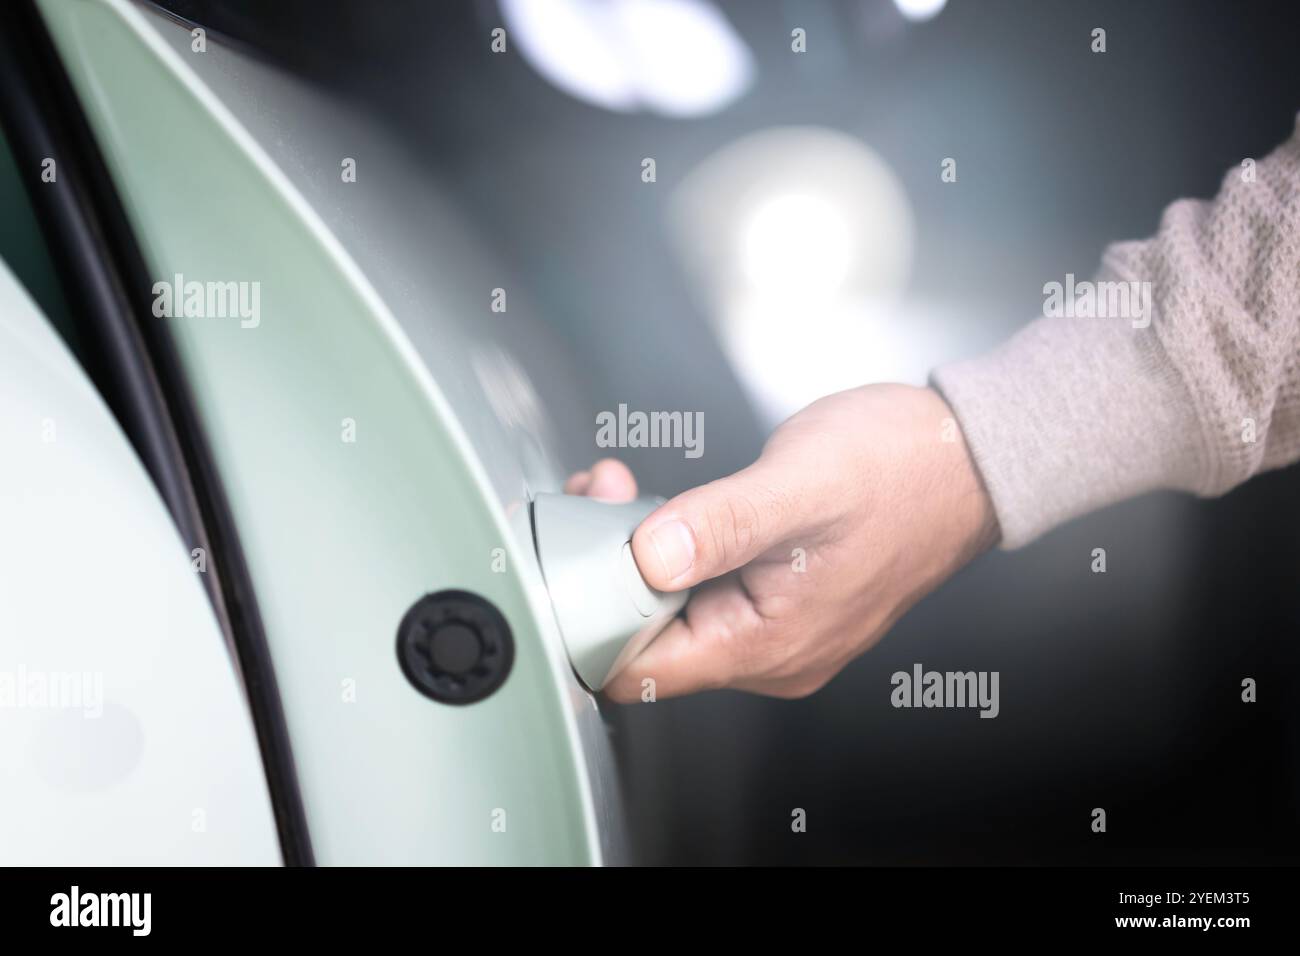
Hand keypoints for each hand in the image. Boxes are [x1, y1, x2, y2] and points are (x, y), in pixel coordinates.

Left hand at [586, 384, 998, 701]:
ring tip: (625, 489)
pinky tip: (667, 507)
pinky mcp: (778, 598)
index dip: (593, 612)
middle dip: (609, 570)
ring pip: (675, 612)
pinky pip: (704, 591)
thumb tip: (647, 558)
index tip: (577, 551)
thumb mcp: (801, 485)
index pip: (641, 670)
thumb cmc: (904, 469)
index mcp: (769, 644)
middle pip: (651, 639)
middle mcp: (770, 653)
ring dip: (638, 554)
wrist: (968, 456)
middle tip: (603, 496)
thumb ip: (719, 525)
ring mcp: (776, 628)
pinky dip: (673, 551)